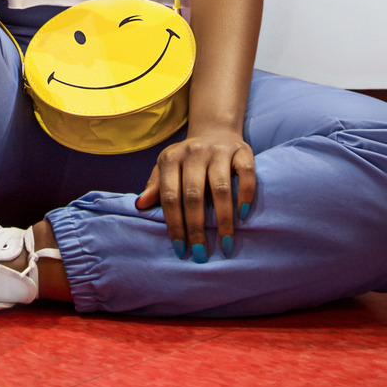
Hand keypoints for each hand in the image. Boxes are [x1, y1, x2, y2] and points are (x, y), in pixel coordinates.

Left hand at [136, 122, 255, 260]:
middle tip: (200, 254)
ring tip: (226, 244)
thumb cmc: (187, 161)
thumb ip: (155, 187)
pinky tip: (243, 215)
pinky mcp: (242, 151)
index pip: (170, 195)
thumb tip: (140, 206)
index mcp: (171, 158)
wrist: (215, 131)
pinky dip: (245, 195)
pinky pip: (246, 174)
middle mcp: (194, 152)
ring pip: (220, 187)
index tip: (179, 248)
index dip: (174, 223)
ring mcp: (219, 151)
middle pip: (194, 194)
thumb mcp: (167, 169)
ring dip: (223, 220)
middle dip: (196, 228)